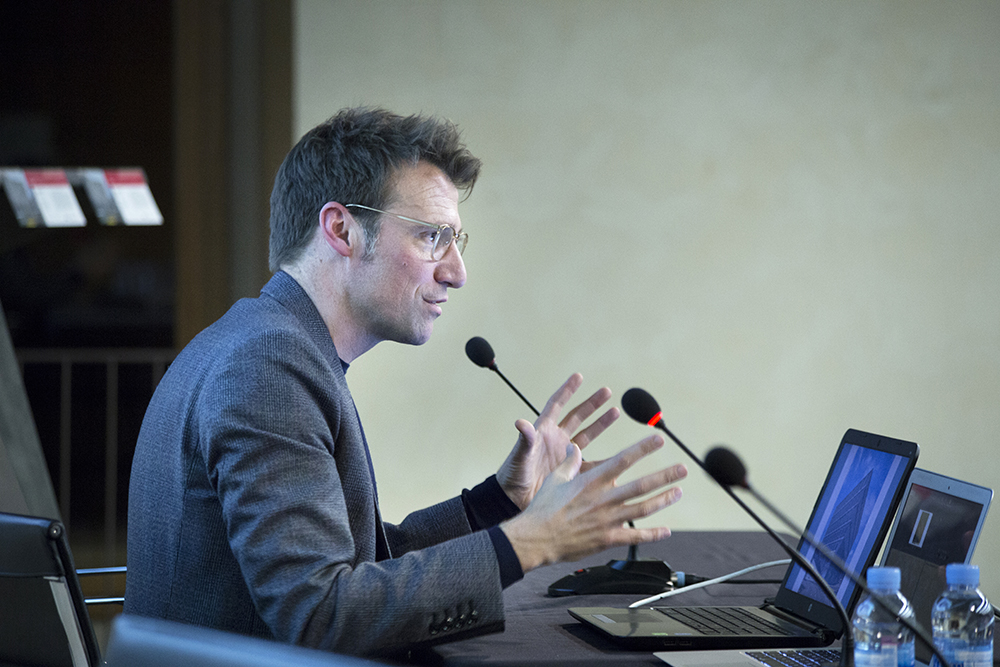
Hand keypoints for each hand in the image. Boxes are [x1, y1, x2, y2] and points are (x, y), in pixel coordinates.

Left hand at [496, 373, 618, 509]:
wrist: (515, 500)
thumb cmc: (512, 475)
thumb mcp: (519, 456)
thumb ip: (525, 440)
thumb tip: (520, 422)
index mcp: (543, 431)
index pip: (556, 405)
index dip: (567, 390)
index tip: (578, 376)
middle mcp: (556, 440)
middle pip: (577, 416)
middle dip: (592, 403)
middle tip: (607, 391)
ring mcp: (565, 454)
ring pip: (587, 434)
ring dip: (601, 423)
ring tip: (616, 411)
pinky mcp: (571, 471)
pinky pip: (591, 462)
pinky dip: (603, 458)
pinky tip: (618, 452)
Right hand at [499, 435, 687, 571]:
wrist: (536, 538)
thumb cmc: (543, 508)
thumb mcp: (555, 479)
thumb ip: (570, 462)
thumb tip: (575, 447)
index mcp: (592, 481)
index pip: (623, 460)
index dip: (643, 448)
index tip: (659, 439)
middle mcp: (604, 499)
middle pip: (641, 485)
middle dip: (665, 476)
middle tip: (683, 468)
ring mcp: (608, 520)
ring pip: (643, 509)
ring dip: (663, 500)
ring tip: (678, 492)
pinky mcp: (607, 539)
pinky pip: (635, 537)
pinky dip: (653, 534)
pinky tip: (666, 530)